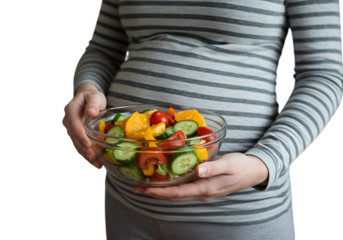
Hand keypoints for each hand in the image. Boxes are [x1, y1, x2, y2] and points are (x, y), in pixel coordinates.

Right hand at [62, 83, 106, 170]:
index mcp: (70, 109)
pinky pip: (79, 146)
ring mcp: (70, 128)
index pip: (73, 124)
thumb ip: (93, 103)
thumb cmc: (92, 97)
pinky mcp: (75, 135)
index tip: (88, 145)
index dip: (80, 135)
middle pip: (73, 137)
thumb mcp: (95, 96)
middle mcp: (67, 120)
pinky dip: (86, 155)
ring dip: (85, 155)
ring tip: (97, 164)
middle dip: (83, 149)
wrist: (88, 99)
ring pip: (76, 144)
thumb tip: (91, 112)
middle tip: (94, 158)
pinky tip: (94, 163)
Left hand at [134, 153, 268, 201]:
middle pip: (174, 196)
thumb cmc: (241, 166)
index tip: (145, 190)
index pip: (178, 193)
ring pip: (178, 194)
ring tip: (147, 188)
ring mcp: (204, 191)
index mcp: (206, 188)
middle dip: (156, 194)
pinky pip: (184, 190)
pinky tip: (167, 182)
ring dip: (162, 192)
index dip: (160, 192)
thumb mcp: (229, 164)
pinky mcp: (205, 187)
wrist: (254, 172)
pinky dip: (172, 188)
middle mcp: (202, 193)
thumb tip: (197, 171)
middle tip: (138, 189)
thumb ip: (213, 168)